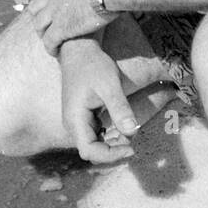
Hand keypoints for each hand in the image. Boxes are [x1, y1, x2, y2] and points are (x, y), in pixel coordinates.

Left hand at [27, 0, 117, 54]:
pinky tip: (56, 53)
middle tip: (47, 27)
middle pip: (34, 9)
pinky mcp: (62, 28)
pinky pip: (49, 41)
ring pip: (39, 26)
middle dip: (39, 18)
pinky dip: (51, 48)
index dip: (41, 0)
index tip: (46, 7)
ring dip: (43, 35)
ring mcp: (54, 12)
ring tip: (51, 43)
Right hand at [59, 40, 138, 163]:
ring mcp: (77, 123)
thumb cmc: (93, 66)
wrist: (80, 52)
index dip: (110, 155)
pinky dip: (110, 137)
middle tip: (134, 142)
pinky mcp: (83, 119)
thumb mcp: (109, 85)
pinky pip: (96, 136)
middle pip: (92, 152)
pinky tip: (123, 128)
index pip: (89, 151)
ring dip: (113, 145)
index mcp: (75, 120)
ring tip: (130, 134)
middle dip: (113, 151)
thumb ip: (120, 108)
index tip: (131, 148)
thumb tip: (132, 132)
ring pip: (94, 146)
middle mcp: (73, 125)